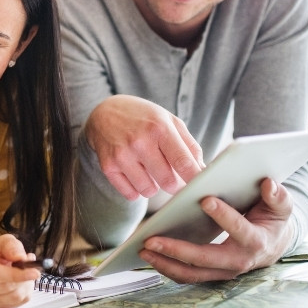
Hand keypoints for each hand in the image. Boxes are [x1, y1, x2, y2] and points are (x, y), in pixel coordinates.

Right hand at [0, 234, 39, 307]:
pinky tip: (18, 284)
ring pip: (13, 297)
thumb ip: (11, 246)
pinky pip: (16, 304)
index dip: (17, 275)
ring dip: (24, 285)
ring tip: (23, 274)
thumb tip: (20, 257)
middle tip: (30, 268)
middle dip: (23, 278)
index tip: (34, 272)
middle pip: (6, 288)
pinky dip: (23, 293)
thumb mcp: (0, 243)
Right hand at [85, 95, 203, 199]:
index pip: (183, 162)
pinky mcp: (108, 166)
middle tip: (174, 179)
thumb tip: (202, 172)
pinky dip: (136, 189)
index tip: (201, 188)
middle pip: (168, 181)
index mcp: (159, 128)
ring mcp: (121, 155)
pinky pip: (130, 194)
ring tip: (150, 171)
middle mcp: (139, 141)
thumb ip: (190, 146)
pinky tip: (135, 175)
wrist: (105, 112)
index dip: (195, 179)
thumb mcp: (170, 121)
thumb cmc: (144, 118)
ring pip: (148, 191)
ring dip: (154, 186)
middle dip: (175, 185)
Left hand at [138, 178, 294, 282]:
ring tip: (142, 250)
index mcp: (257, 242)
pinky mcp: (211, 274)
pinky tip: (149, 256)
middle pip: (205, 259)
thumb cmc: (273, 220)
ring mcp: (223, 271)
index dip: (224, 216)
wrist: (274, 244)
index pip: (240, 230)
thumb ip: (278, 196)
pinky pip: (187, 276)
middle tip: (151, 240)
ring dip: (165, 264)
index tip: (205, 200)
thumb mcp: (281, 206)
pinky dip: (166, 268)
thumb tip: (268, 183)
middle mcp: (239, 262)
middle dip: (177, 250)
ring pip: (192, 273)